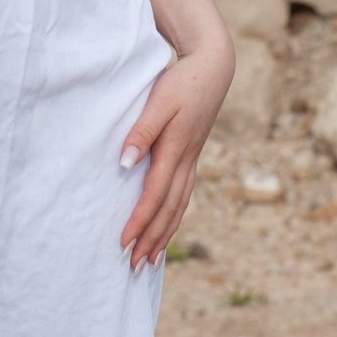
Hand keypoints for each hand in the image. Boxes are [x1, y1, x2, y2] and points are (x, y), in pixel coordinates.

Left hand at [118, 33, 234, 271]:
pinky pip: (183, 196)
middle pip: (168, 211)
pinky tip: (166, 228)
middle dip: (151, 240)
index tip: (123, 243)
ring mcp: (192, 161)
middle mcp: (187, 163)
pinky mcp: (192, 157)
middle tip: (133, 267)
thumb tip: (125, 163)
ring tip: (149, 260)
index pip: (154, 196)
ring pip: (178, 207)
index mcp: (176, 151)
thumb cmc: (181, 83)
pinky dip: (173, 218)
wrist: (212, 69)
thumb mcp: (158, 103)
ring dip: (163, 235)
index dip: (139, 222)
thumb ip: (141, 133)